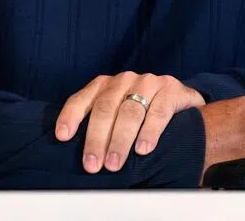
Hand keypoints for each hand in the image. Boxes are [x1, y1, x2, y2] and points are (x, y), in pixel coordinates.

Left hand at [55, 72, 205, 173]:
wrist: (182, 103)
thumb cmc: (142, 115)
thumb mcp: (117, 115)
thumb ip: (100, 126)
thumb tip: (78, 155)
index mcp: (106, 85)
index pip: (83, 99)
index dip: (71, 116)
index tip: (63, 136)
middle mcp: (125, 80)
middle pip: (105, 108)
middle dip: (96, 139)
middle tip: (92, 165)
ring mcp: (149, 82)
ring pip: (130, 111)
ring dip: (120, 140)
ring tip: (114, 163)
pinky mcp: (172, 90)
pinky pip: (158, 112)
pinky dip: (149, 132)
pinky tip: (143, 149)